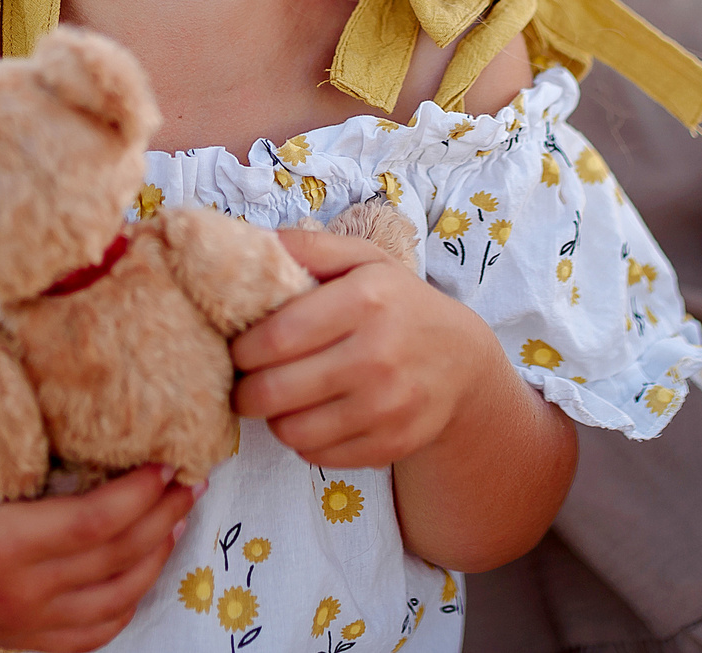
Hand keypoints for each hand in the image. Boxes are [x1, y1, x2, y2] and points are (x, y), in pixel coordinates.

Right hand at [0, 425, 193, 651]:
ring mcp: (22, 625)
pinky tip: (140, 566)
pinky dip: (126, 601)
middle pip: (117, 558)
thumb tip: (40, 360)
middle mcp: (18, 593)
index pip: (95, 523)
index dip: (142, 493)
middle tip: (189, 478)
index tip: (167, 461)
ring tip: (174, 516)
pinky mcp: (21, 641)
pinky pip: (93, 634)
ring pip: (115, 601)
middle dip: (163, 515)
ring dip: (155, 557)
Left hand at [231, 231, 497, 468]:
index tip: (238, 348)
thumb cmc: (399, 305)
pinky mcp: (391, 444)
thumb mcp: (365, 261)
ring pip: (291, 431)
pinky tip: (313, 416)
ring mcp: (387, 406)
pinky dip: (304, 440)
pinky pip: (316, 456)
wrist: (463, 362)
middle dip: (244, 391)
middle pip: (274, 391)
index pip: (276, 336)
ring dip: (273, 417)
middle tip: (244, 381)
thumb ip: (310, 247)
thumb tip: (254, 245)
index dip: (243, 348)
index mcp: (366, 299)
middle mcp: (378, 354)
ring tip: (280, 398)